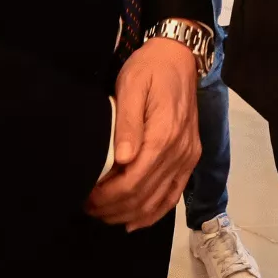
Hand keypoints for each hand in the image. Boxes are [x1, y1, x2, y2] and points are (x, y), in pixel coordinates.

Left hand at [85, 37, 199, 229]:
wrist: (179, 57)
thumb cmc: (150, 69)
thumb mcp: (132, 85)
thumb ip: (128, 123)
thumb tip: (122, 160)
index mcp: (164, 136)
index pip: (133, 181)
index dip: (107, 197)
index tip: (86, 197)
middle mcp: (180, 152)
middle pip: (144, 196)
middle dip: (113, 208)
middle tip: (88, 208)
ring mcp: (188, 157)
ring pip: (159, 201)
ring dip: (130, 214)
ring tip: (105, 214)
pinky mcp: (191, 158)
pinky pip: (174, 194)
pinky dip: (155, 212)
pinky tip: (135, 220)